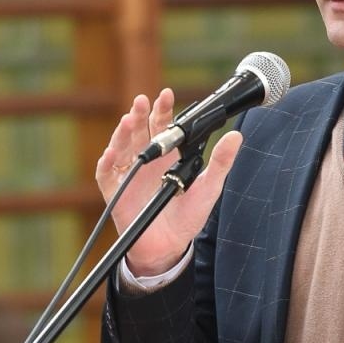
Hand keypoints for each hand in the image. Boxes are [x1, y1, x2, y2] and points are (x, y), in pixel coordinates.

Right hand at [95, 89, 244, 277]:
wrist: (169, 247)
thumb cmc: (188, 217)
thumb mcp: (209, 188)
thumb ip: (221, 162)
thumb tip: (236, 135)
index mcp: (167, 156)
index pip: (162, 126)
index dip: (162, 110)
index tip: (166, 95)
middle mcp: (146, 161)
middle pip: (139, 131)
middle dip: (139, 115)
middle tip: (142, 101)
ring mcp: (129, 175)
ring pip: (121, 147)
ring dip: (122, 133)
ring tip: (128, 120)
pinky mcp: (115, 192)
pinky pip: (107, 174)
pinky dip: (107, 163)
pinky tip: (111, 153)